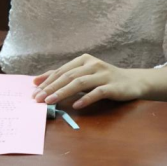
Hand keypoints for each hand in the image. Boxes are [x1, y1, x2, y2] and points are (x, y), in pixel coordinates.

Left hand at [31, 54, 147, 108]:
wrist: (132, 82)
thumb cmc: (104, 79)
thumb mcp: (84, 74)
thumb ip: (64, 76)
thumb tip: (38, 81)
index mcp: (84, 60)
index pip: (62, 71)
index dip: (47, 81)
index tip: (34, 92)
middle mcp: (93, 64)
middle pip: (68, 76)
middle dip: (51, 88)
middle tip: (37, 99)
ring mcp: (103, 74)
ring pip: (80, 83)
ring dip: (63, 92)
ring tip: (50, 101)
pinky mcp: (112, 86)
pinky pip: (97, 92)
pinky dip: (86, 99)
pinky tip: (76, 106)